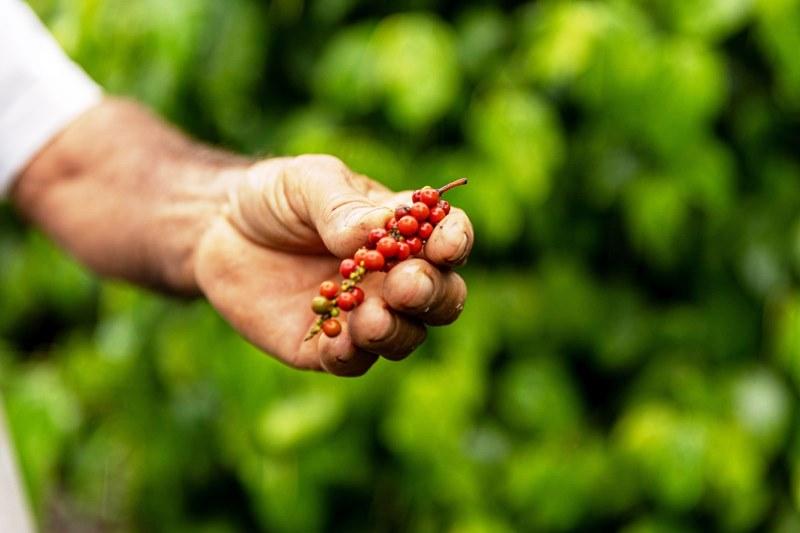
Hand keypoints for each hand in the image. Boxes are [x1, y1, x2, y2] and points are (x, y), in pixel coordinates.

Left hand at [195, 155, 473, 375]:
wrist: (219, 230)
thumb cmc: (276, 196)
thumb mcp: (307, 182)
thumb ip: (341, 206)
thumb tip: (376, 229)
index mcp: (402, 232)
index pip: (448, 238)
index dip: (455, 242)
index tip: (443, 245)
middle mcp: (394, 277)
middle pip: (441, 296)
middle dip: (431, 294)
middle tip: (405, 286)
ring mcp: (366, 315)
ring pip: (406, 336)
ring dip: (396, 330)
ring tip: (370, 319)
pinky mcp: (329, 347)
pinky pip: (354, 361)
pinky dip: (353, 354)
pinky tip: (338, 342)